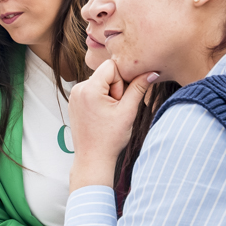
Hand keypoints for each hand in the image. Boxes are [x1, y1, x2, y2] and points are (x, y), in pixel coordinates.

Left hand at [67, 59, 156, 189]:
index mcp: (89, 88)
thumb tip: (151, 72)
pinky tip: (102, 116)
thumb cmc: (109, 139)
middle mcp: (78, 88)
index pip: (112, 65)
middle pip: (105, 73)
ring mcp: (74, 95)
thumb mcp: (128, 112)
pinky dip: (101, 99)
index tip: (121, 101)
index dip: (122, 81)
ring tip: (109, 115)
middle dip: (115, 88)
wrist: (93, 159)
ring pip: (100, 82)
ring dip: (109, 94)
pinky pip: (93, 90)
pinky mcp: (75, 102)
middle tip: (115, 110)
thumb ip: (139, 88)